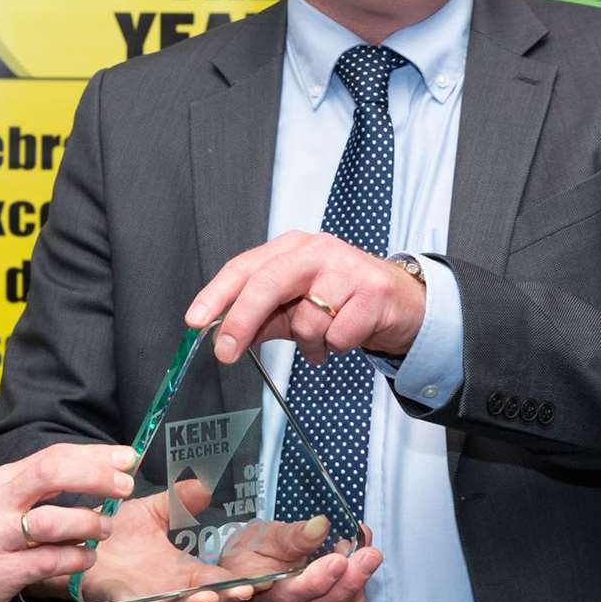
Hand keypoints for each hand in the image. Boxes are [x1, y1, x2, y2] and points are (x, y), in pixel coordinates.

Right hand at [0, 442, 133, 601]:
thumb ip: (33, 491)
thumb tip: (89, 478)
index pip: (52, 455)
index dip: (94, 454)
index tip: (126, 457)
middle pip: (52, 473)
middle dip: (97, 475)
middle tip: (124, 485)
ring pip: (54, 521)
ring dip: (90, 524)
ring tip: (103, 530)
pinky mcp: (0, 572)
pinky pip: (50, 562)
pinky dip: (76, 559)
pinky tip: (86, 559)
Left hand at [83, 480, 251, 601]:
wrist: (80, 538)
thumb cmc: (119, 530)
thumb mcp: (154, 510)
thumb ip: (180, 500)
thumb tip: (204, 485)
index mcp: (183, 571)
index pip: (218, 581)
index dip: (237, 582)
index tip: (257, 578)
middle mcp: (170, 589)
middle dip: (225, 600)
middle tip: (241, 590)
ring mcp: (147, 597)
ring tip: (210, 595)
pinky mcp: (121, 600)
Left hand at [184, 231, 425, 363]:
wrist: (404, 302)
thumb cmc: (345, 299)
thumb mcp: (298, 306)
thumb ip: (263, 317)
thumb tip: (225, 335)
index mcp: (291, 249)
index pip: (244, 267)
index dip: (216, 295)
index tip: (195, 321)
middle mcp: (316, 250)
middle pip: (267, 283)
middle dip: (242, 321)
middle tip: (225, 352)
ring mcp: (346, 268)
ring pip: (305, 319)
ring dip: (309, 344)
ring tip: (323, 341)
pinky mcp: (373, 292)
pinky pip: (338, 335)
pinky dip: (337, 347)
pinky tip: (347, 336)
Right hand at [227, 537, 381, 601]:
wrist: (242, 574)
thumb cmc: (251, 551)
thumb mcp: (265, 535)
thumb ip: (294, 536)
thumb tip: (321, 525)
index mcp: (253, 594)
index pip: (287, 594)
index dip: (316, 581)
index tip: (340, 559)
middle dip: (345, 583)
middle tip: (369, 556)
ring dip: (352, 590)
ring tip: (368, 560)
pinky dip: (349, 601)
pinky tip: (359, 580)